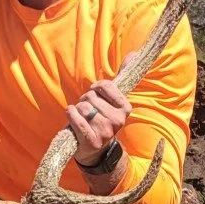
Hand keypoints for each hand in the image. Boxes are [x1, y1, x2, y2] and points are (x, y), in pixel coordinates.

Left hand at [67, 52, 136, 169]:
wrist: (95, 150)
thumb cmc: (100, 118)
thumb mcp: (113, 99)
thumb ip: (123, 76)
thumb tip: (134, 53)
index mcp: (125, 108)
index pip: (106, 86)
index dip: (95, 88)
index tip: (94, 93)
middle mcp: (118, 121)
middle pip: (90, 97)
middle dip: (84, 101)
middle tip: (87, 110)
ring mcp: (105, 132)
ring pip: (82, 107)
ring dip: (77, 110)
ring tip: (81, 117)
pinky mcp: (91, 141)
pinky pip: (76, 120)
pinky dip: (70, 115)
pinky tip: (71, 116)